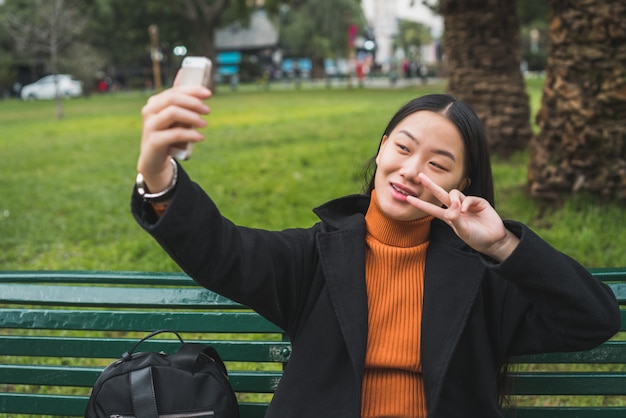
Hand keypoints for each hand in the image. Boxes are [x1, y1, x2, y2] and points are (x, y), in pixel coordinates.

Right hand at [137, 74, 211, 191]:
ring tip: (204, 124)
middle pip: (173, 99)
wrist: (154, 160)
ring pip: (173, 113)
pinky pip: (175, 133)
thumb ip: (179, 99)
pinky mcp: (154, 141)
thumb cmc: (167, 135)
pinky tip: (200, 137)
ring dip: (192, 117)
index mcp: (155, 102)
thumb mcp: (174, 117)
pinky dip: (190, 134)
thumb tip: (183, 72)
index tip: (208, 94)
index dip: (192, 90)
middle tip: (208, 110)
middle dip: (193, 102)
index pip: (174, 91)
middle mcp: (149, 111)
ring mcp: (149, 126)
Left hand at [406, 173, 519, 261]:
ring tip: (459, 211)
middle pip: (441, 194)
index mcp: (449, 217)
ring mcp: (467, 204)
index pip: (432, 209)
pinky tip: (465, 210)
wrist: (494, 240)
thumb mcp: (462, 230)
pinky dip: (466, 203)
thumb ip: (455, 218)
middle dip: (431, 185)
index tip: (407, 198)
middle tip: (420, 176)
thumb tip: (453, 206)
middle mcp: (456, 209)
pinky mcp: (479, 202)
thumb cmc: (476, 238)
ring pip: (455, 193)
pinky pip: (469, 198)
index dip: (420, 204)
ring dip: (454, 199)